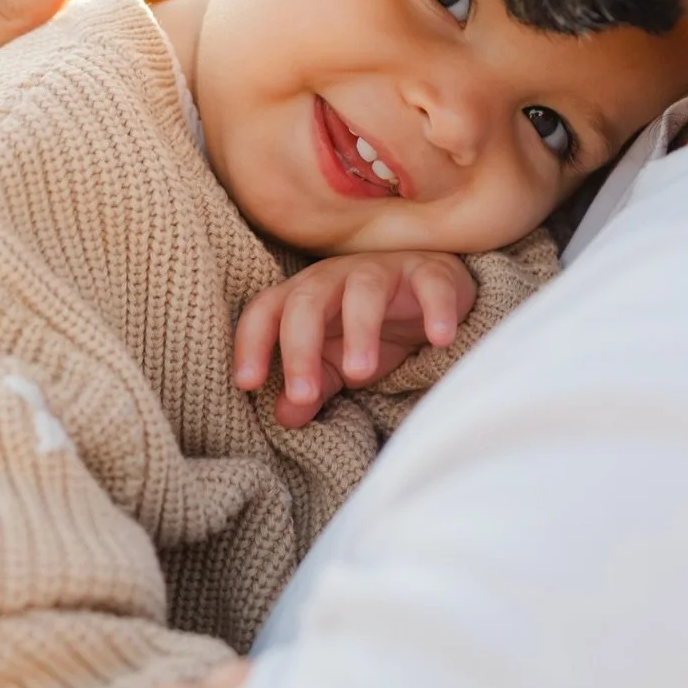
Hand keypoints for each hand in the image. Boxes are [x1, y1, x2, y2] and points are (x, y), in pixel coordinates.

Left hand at [233, 251, 476, 428]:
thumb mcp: (338, 361)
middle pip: (307, 300)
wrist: (432, 293)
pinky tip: (439, 339)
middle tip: (304, 394)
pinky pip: (430, 285)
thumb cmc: (372, 327)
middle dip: (300, 347)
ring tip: (361, 373)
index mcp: (305, 296)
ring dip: (359, 330)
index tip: (247, 383)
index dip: (251, 342)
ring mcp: (384, 271)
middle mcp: (337, 277)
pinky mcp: (429, 273)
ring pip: (363, 290)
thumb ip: (313, 385)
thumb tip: (282, 417)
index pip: (265, 310)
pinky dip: (435, 309)